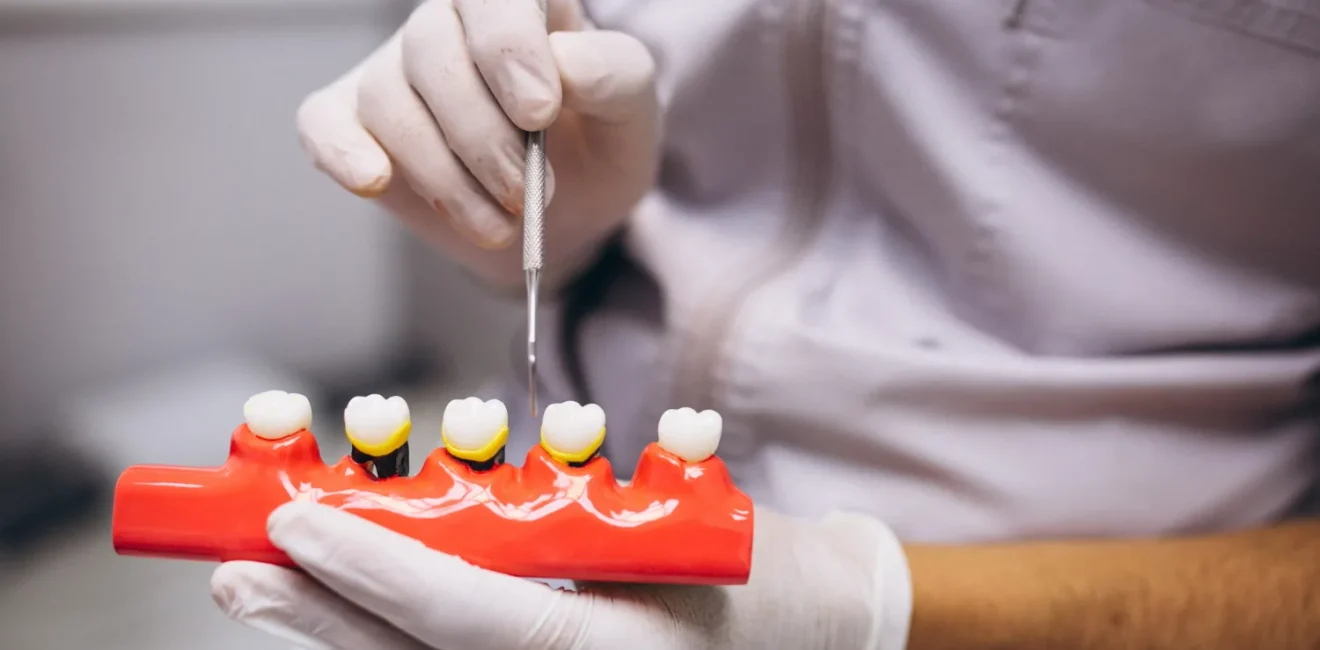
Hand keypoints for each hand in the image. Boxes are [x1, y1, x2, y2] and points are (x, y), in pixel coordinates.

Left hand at [211, 502, 912, 649]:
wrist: (816, 625)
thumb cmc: (761, 570)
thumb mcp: (693, 527)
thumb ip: (593, 526)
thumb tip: (481, 499)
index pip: (473, 624)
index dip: (378, 575)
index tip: (297, 526)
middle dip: (319, 617)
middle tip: (236, 568)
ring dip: (334, 626)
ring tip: (259, 585)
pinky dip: (382, 631)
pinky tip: (334, 610)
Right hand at [297, 0, 659, 285]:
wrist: (565, 218)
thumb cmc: (596, 148)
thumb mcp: (632, 116)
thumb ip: (615, 76)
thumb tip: (565, 63)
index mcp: (519, 5)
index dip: (506, 45)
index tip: (539, 113)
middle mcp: (451, 25)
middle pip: (432, 50)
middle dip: (483, 139)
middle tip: (529, 195)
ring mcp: (396, 72)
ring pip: (390, 101)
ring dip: (446, 177)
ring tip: (499, 222)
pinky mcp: (354, 123)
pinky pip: (323, 120)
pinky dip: (342, 151)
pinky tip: (373, 180)